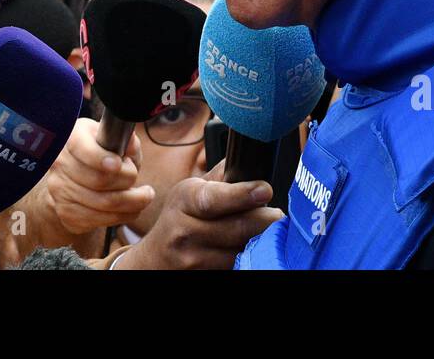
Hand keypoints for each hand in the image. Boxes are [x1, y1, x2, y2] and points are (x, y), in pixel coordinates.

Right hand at [40, 119, 153, 234]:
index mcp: (72, 138)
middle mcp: (61, 163)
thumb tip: (130, 144)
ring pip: (103, 203)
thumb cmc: (103, 152)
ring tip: (145, 196)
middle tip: (137, 177)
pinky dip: (123, 215)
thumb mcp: (113, 139)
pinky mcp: (67, 213)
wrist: (78, 175)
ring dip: (132, 202)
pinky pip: (100, 220)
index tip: (119, 164)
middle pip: (98, 179)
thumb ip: (124, 140)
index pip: (81, 148)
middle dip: (127, 180)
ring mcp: (61, 190)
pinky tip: (132, 208)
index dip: (101, 158)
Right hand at [115, 162, 281, 268]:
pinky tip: (252, 249)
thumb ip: (219, 178)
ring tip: (267, 232)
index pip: (213, 199)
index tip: (265, 190)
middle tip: (279, 216)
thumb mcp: (189, 193)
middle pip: (236, 228)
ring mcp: (192, 258)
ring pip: (240, 251)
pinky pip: (235, 266)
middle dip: (264, 221)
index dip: (241, 195)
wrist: (154, 259)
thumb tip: (248, 158)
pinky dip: (248, 257)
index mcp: (184, 199)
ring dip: (259, 241)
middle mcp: (185, 230)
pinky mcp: (202, 275)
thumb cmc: (179, 218)